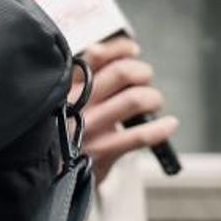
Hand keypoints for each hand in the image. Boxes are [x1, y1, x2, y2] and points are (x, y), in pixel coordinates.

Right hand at [78, 37, 178, 182]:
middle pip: (121, 72)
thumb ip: (90, 76)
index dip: (120, 48)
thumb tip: (127, 53)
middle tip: (146, 80)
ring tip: (153, 103)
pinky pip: (139, 136)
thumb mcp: (68, 99)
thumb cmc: (67, 129)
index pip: (96, 55)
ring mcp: (89, 126)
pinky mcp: (101, 151)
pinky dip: (161, 129)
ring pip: (134, 100)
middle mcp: (78, 102)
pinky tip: (169, 125)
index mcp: (68, 85)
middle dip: (143, 73)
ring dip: (153, 98)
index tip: (133, 50)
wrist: (52, 172)